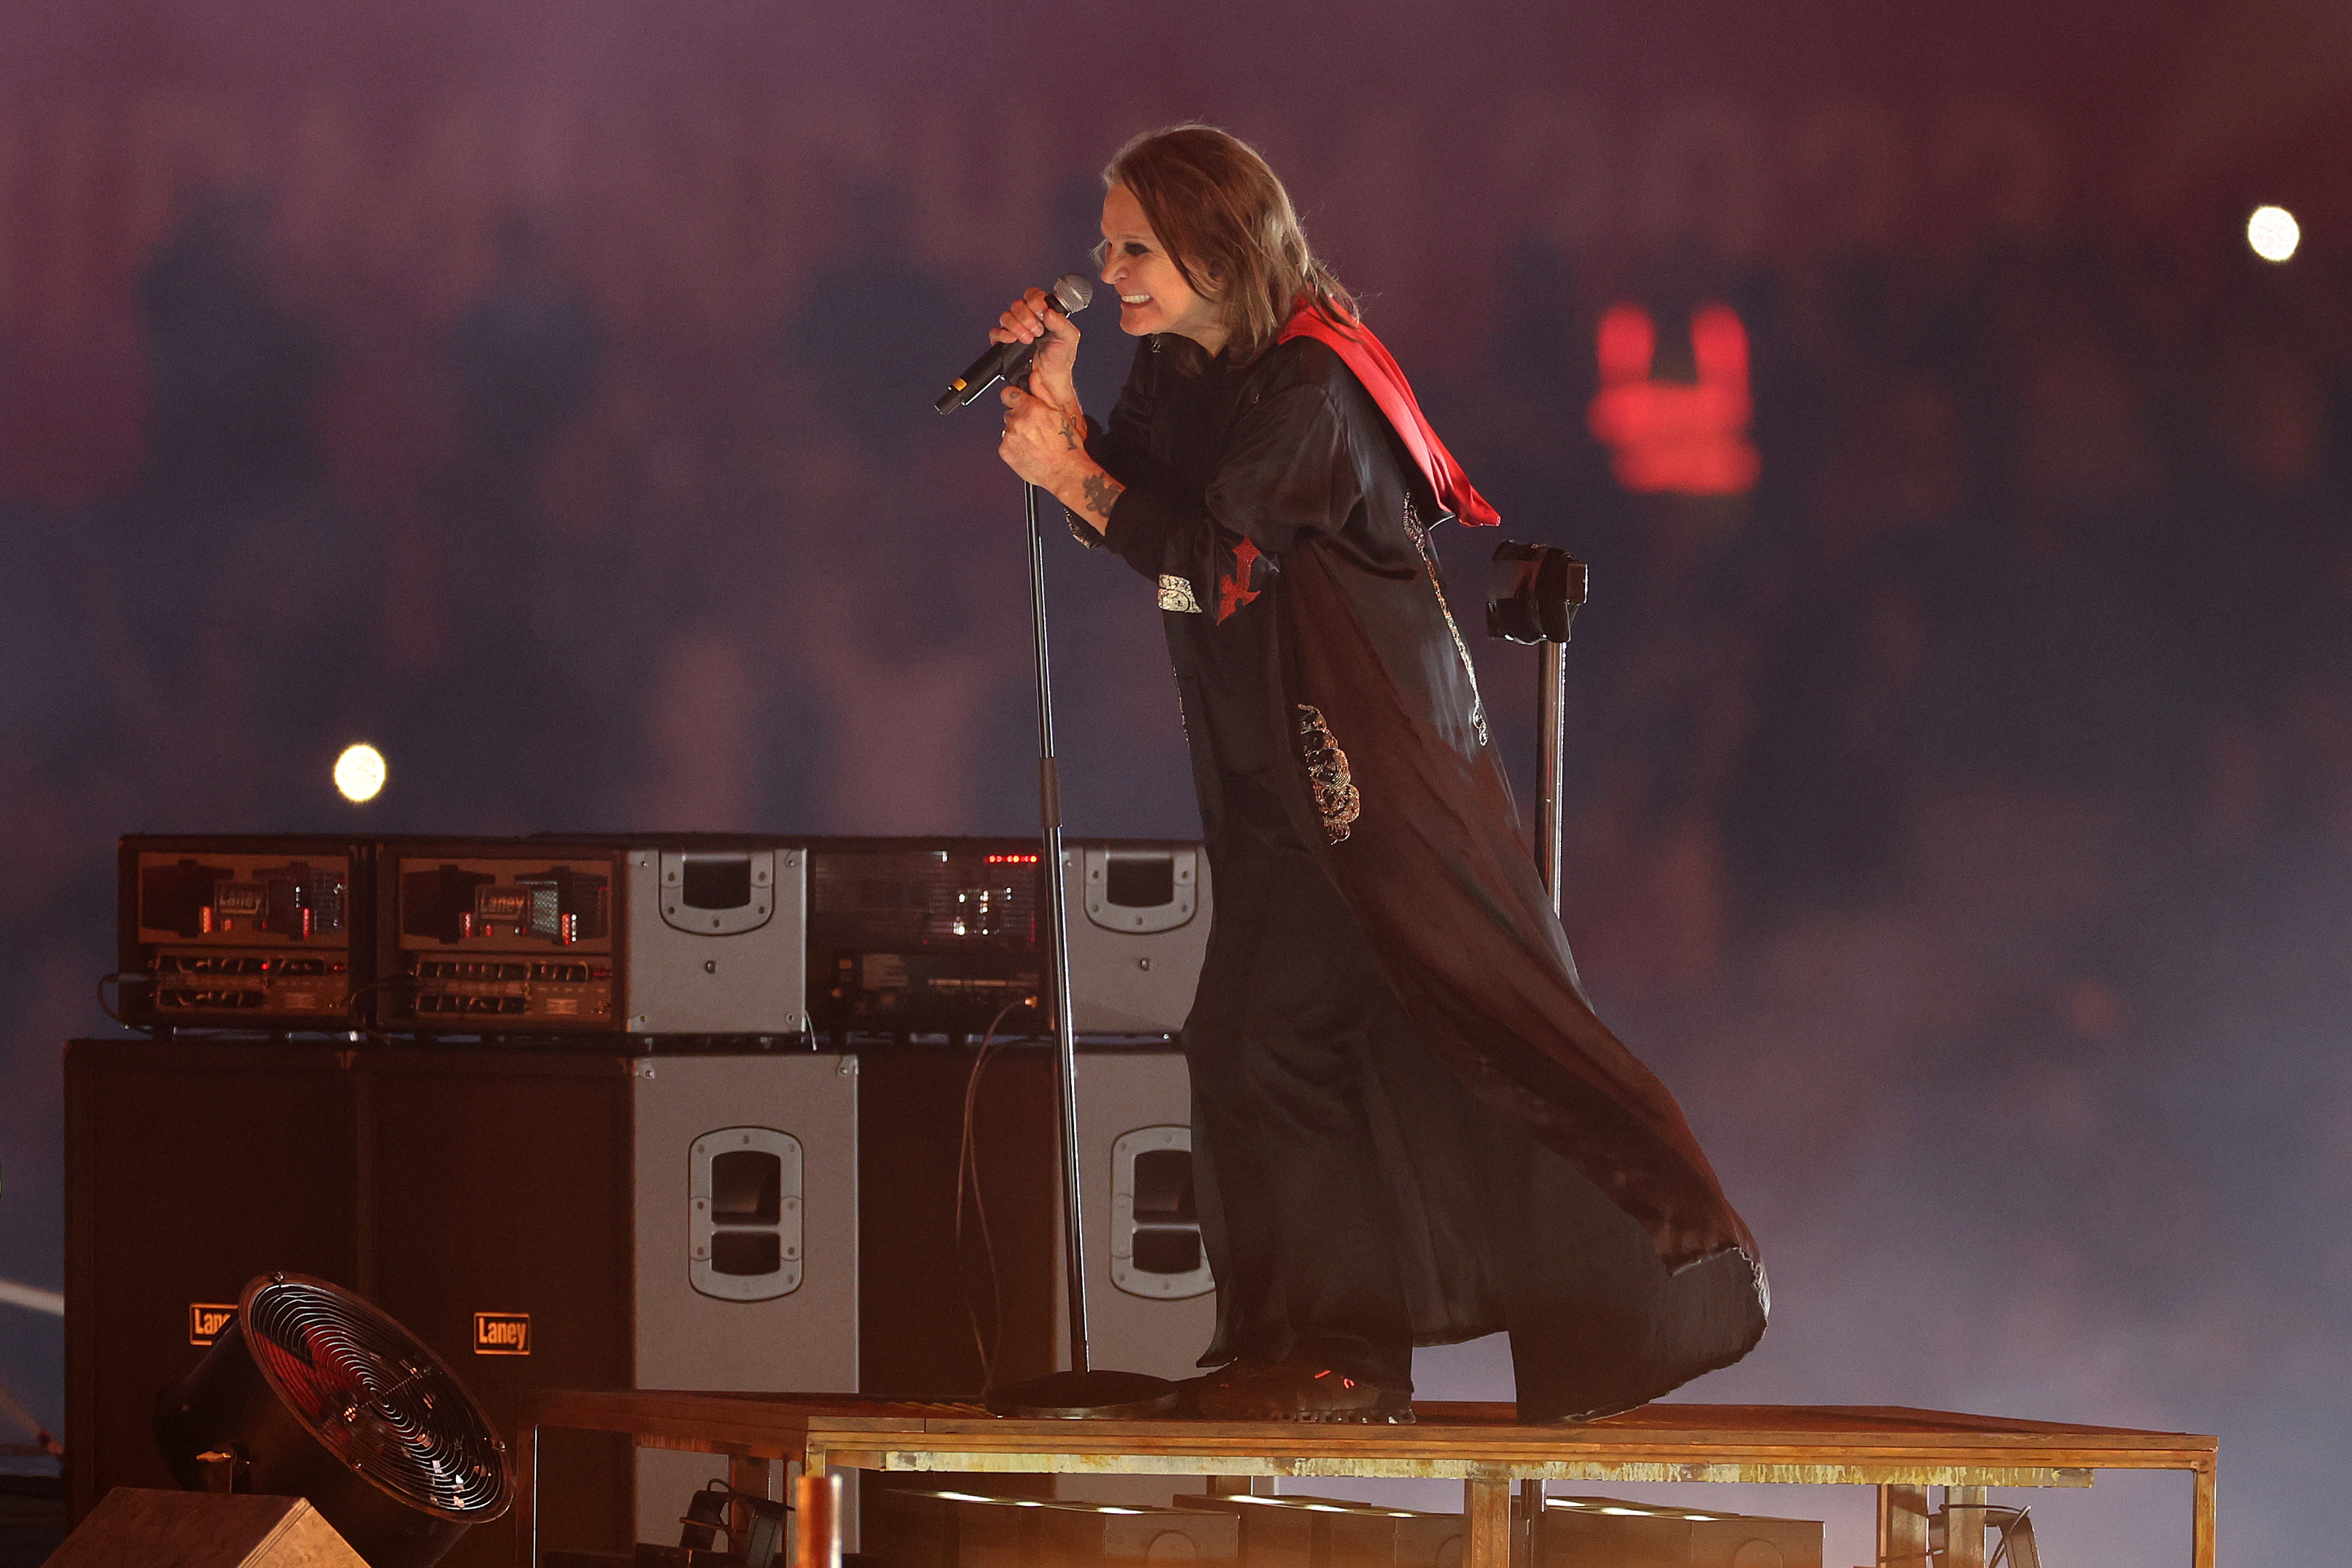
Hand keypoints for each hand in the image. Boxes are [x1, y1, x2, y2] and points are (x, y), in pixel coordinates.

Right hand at [988, 287, 1079, 411]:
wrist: (1049, 380)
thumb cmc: (1060, 359)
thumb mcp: (1069, 339)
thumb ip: (1061, 323)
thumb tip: (1048, 312)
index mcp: (1043, 313)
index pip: (1033, 295)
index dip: (1035, 300)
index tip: (1041, 311)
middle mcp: (1028, 319)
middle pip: (1017, 304)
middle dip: (1027, 317)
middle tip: (1038, 331)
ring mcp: (1015, 330)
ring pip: (1006, 316)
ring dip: (1017, 326)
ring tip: (1029, 340)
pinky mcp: (1004, 343)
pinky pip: (995, 332)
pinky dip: (1003, 335)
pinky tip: (1013, 341)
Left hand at [996, 381, 1090, 491]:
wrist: (1064, 471)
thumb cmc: (1067, 446)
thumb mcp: (1060, 413)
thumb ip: (1043, 392)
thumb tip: (1035, 376)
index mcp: (1031, 409)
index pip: (1008, 394)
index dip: (1014, 397)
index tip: (1018, 401)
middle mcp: (1018, 422)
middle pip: (1010, 413)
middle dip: (1020, 417)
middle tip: (1035, 428)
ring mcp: (1009, 437)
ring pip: (1008, 428)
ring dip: (1017, 432)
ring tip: (1033, 442)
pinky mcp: (1005, 451)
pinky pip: (1005, 444)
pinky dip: (1014, 446)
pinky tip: (1028, 450)